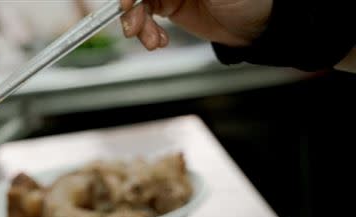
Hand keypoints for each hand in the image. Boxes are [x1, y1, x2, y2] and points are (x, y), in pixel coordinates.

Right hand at [119, 0, 273, 50]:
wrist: (260, 23)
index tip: (127, 3)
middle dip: (131, 7)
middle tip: (133, 25)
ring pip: (138, 4)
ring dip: (138, 24)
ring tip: (149, 40)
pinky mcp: (170, 7)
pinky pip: (146, 19)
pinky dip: (147, 32)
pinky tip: (157, 41)